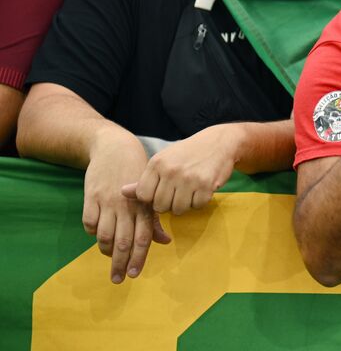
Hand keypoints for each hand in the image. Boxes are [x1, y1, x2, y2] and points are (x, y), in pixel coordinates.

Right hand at [84, 130, 170, 283]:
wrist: (115, 148)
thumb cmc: (137, 174)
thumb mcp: (150, 194)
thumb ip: (154, 219)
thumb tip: (165, 242)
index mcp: (145, 206)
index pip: (143, 237)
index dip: (139, 258)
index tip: (134, 274)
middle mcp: (127, 206)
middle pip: (123, 242)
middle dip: (120, 264)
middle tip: (118, 279)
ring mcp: (108, 201)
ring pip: (104, 235)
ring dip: (106, 251)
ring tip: (109, 257)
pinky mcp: (91, 197)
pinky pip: (89, 223)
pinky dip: (92, 232)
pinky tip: (98, 235)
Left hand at [121, 123, 237, 214]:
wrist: (220, 141)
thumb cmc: (188, 153)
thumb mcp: (164, 161)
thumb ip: (145, 179)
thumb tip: (122, 192)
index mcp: (157, 163)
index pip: (143, 196)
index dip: (152, 198)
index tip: (162, 191)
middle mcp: (170, 170)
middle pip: (160, 206)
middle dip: (169, 204)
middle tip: (179, 192)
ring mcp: (188, 178)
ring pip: (178, 209)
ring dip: (185, 205)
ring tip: (190, 191)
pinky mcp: (205, 184)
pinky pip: (197, 206)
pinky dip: (200, 202)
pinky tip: (202, 189)